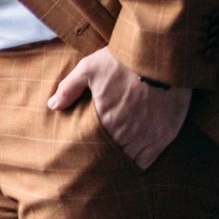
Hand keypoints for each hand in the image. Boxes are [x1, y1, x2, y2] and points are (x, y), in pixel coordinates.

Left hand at [47, 48, 191, 168]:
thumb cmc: (122, 61)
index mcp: (106, 121)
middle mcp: (127, 134)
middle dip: (107, 159)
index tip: (88, 155)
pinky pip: (152, 158)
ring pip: (132, 160)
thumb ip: (69, 89)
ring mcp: (148, 136)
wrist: (159, 56)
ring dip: (125, 160)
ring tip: (118, 162)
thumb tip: (52, 106)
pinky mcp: (166, 134)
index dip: (92, 153)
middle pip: (113, 156)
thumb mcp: (89, 68)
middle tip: (101, 161)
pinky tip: (138, 159)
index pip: (95, 148)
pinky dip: (144, 160)